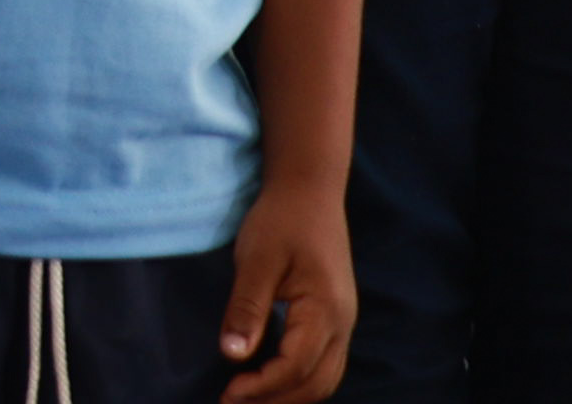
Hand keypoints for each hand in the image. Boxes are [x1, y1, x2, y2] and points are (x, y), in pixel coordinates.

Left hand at [220, 171, 358, 402]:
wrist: (310, 189)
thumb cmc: (281, 218)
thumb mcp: (256, 259)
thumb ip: (247, 308)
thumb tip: (233, 355)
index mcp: (324, 310)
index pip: (296, 368)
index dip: (262, 387)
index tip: (227, 393)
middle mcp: (342, 323)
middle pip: (317, 384)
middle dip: (276, 401)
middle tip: (232, 402)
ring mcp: (344, 321)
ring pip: (325, 379)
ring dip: (290, 396)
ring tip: (250, 397)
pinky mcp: (337, 317)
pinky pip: (325, 364)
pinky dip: (300, 381)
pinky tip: (271, 378)